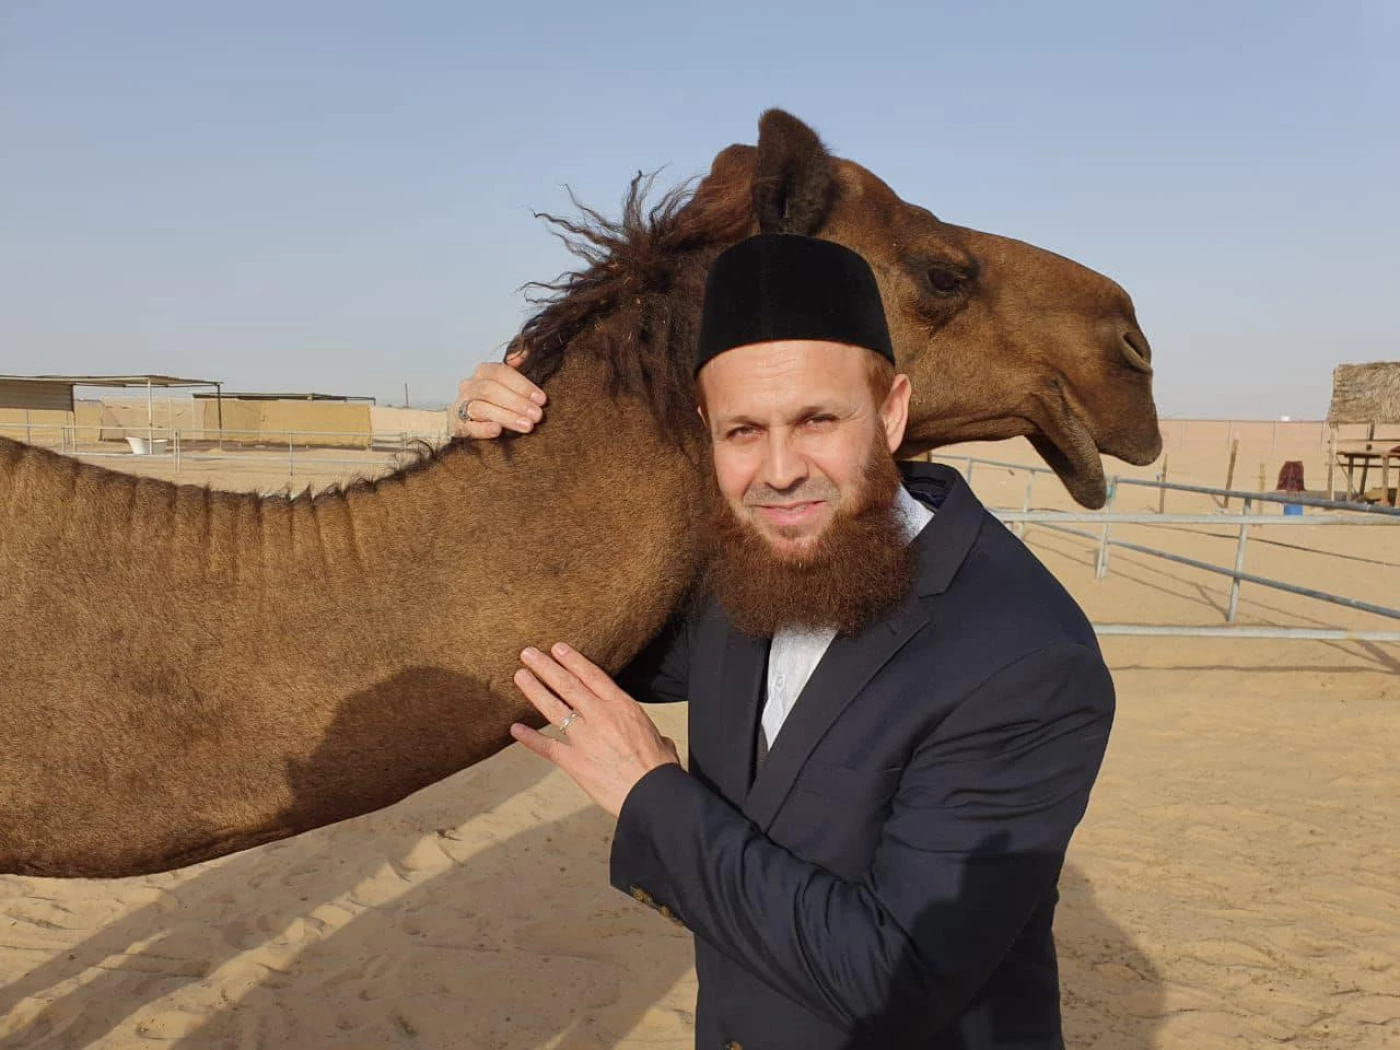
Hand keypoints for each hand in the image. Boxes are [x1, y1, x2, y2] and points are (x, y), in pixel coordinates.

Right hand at [451, 344, 546, 438]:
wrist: (466, 419)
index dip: (522, 385)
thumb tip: (526, 353)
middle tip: (537, 415)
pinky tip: (498, 431)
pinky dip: (484, 428)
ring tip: (527, 426)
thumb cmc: (494, 398)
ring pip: (480, 408)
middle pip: (490, 390)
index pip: (501, 372)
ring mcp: (462, 405)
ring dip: (506, 417)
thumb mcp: (507, 381)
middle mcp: (470, 385)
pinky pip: (469, 427)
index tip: (541, 399)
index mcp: (484, 372)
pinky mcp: (459, 425)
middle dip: (517, 402)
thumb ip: (517, 367)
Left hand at [510, 642, 681, 816]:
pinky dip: (529, 738)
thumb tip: (656, 740)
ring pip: (553, 707)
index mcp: (622, 706)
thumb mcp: (658, 737)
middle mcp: (600, 716)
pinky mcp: (574, 762)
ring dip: (534, 690)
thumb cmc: (660, 769)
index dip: (572, 660)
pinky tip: (515, 729)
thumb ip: (646, 732)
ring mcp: (584, 738)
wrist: (652, 794)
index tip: (557, 648)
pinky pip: (547, 746)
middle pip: (568, 685)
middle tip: (528, 654)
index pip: (592, 675)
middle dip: (546, 667)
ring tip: (520, 676)